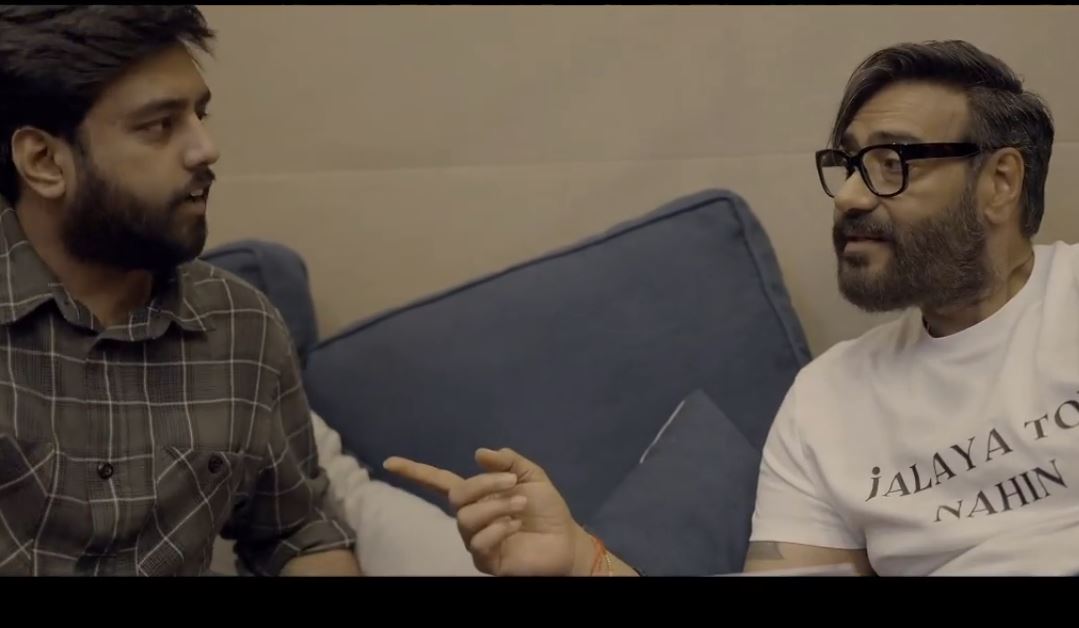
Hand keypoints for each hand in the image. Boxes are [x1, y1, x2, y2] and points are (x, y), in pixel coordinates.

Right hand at [383, 447, 594, 575]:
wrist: (566, 541)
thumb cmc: (546, 510)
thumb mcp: (532, 476)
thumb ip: (508, 462)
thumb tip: (478, 453)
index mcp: (478, 495)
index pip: (439, 481)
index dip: (415, 471)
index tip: (389, 462)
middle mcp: (471, 517)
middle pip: (457, 496)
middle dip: (484, 484)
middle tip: (512, 483)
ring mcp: (477, 540)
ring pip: (467, 519)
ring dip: (495, 506)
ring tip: (520, 504)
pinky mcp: (486, 561)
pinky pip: (479, 543)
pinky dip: (498, 529)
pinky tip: (515, 526)